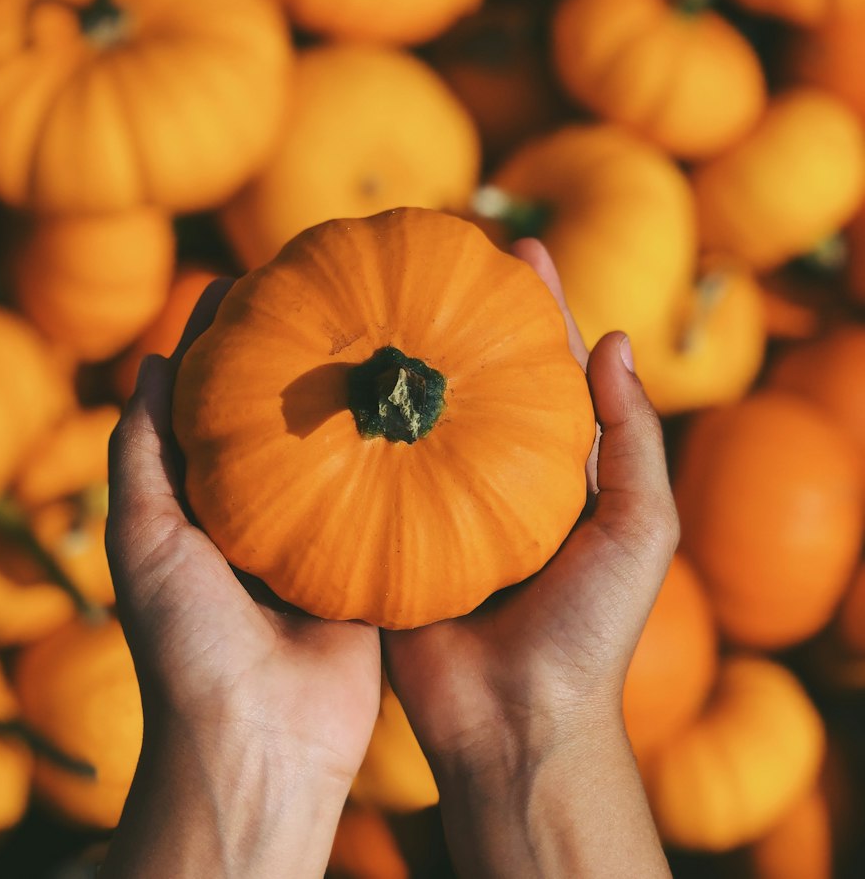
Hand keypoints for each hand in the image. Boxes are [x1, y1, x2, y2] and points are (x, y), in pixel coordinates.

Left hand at [102, 280, 379, 878]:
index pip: (216, 402)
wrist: (261, 744)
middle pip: (285, 414)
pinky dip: (405, 453)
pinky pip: (391, 498)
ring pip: (343, 449)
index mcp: (205, 504)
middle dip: (304, 354)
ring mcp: (321, 537)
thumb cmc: (186, 645)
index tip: (251, 279)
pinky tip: (425, 401)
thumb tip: (155, 362)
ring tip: (385, 325)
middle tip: (331, 288)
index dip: (226, 341)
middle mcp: (265, 512)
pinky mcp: (372, 565)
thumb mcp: (144, 540)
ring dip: (359, 395)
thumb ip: (141, 453)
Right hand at [383, 239, 677, 877]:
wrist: (516, 725)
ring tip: (370, 293)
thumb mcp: (640, 531)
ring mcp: (436, 501)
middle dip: (454, 314)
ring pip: (414, 413)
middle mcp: (491, 475)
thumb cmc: (590, 630)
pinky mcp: (387, 535)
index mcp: (554, 469)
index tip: (516, 245)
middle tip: (428, 251)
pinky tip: (329, 376)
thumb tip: (616, 340)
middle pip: (472, 376)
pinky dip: (352, 425)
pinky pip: (367, 470)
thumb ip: (635, 439)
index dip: (537, 305)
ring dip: (396, 358)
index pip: (546, 367)